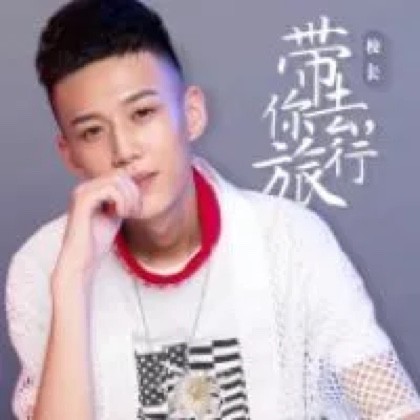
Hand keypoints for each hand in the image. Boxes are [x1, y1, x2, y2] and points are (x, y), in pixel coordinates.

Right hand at [54, 162, 142, 290]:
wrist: (81, 261)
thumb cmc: (97, 243)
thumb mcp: (115, 216)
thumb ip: (122, 200)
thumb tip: (137, 187)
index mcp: (91, 190)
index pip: (119, 175)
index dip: (133, 189)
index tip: (137, 208)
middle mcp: (85, 187)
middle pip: (120, 174)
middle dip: (133, 192)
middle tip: (135, 211)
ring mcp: (82, 192)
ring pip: (117, 179)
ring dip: (129, 197)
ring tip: (128, 214)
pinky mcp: (82, 200)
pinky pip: (110, 189)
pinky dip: (121, 201)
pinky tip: (120, 215)